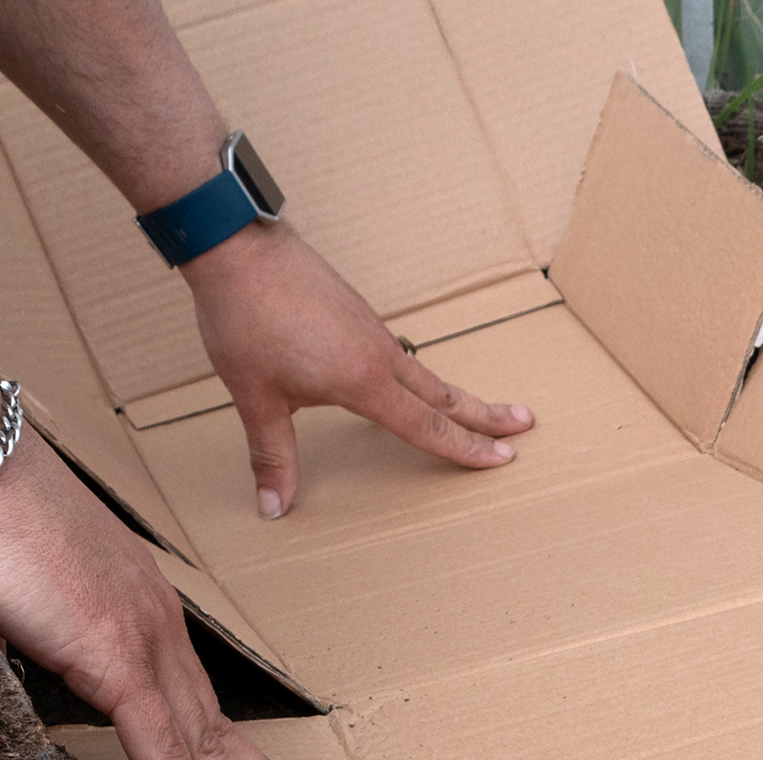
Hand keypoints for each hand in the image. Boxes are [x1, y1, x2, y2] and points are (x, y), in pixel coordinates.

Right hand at [0, 434, 325, 759]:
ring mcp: (141, 641)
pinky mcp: (114, 660)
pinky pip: (163, 752)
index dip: (231, 743)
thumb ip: (36, 628)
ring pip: (209, 744)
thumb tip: (23, 652)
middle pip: (219, 722)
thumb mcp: (17, 585)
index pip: (195, 693)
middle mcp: (155, 621)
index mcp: (138, 602)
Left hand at [183, 223, 534, 518]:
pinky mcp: (354, 310)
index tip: (502, 457)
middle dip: (485, 414)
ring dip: (453, 392)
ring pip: (423, 370)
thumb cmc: (246, 320)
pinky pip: (396, 351)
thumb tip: (273, 508)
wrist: (237, 248)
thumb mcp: (255, 397)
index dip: (466, 448)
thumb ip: (271, 454)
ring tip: (474, 406)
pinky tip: (405, 377)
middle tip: (525, 423)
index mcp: (363, 381)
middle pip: (443, 393)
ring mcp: (370, 328)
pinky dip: (416, 373)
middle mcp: (378, 353)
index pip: (426, 425)